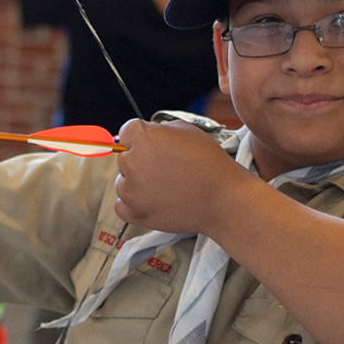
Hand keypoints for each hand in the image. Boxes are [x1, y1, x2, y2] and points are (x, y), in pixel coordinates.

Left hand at [114, 118, 237, 234]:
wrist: (222, 199)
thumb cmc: (210, 164)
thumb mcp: (188, 131)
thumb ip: (160, 129)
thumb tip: (147, 135)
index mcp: (145, 138)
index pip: (126, 132)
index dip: (140, 138)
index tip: (152, 147)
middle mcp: (134, 162)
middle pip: (124, 157)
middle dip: (139, 161)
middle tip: (164, 169)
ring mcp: (132, 190)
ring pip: (122, 182)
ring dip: (136, 184)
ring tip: (164, 186)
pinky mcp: (136, 213)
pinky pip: (120, 206)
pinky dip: (133, 205)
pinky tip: (152, 200)